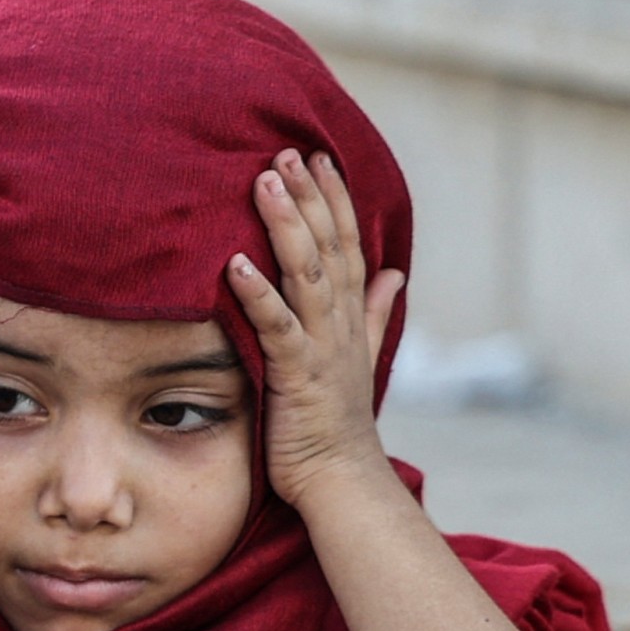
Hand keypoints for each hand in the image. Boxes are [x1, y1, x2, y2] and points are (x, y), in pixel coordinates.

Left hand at [227, 149, 406, 511]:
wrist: (343, 479)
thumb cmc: (338, 421)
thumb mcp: (359, 356)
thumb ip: (374, 311)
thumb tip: (393, 273)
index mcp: (351, 316)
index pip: (346, 245)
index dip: (333, 200)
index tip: (317, 157)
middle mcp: (341, 323)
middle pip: (327, 246)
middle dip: (308, 196)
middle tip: (285, 151)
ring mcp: (322, 346)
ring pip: (306, 274)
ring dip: (286, 225)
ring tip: (262, 183)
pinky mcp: (297, 374)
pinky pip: (277, 326)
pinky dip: (258, 294)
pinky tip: (235, 264)